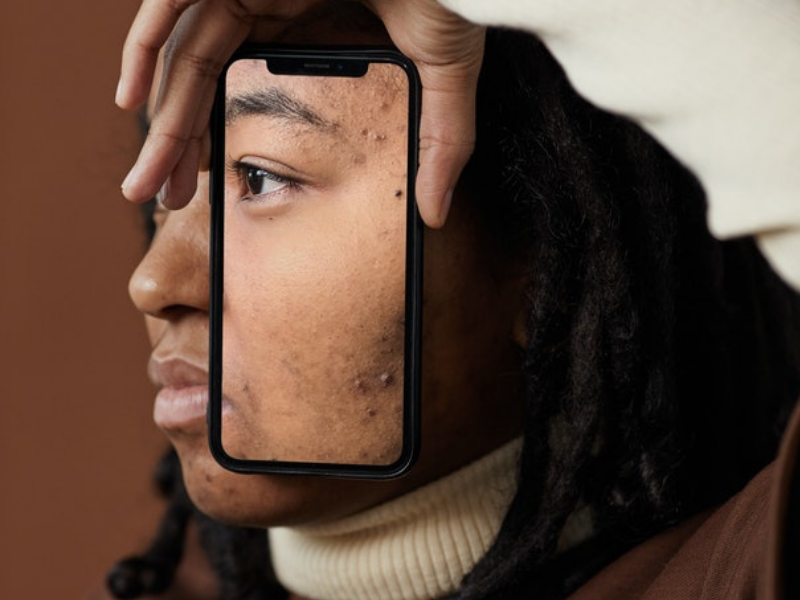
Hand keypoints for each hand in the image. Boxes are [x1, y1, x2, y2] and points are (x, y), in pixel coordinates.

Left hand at [116, 0, 483, 227]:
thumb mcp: (444, 73)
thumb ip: (440, 141)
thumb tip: (437, 211)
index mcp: (304, 16)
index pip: (243, 81)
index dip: (220, 133)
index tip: (213, 184)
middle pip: (202, 77)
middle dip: (179, 145)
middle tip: (165, 200)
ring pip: (182, 54)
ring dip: (161, 121)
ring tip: (146, 183)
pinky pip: (170, 4)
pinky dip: (144, 50)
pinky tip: (131, 103)